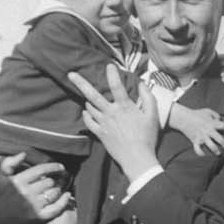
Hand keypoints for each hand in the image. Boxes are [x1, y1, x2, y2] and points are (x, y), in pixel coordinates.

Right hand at [0, 152, 72, 223]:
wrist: (1, 219)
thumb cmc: (3, 194)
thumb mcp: (0, 177)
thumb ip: (9, 163)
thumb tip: (24, 154)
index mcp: (18, 181)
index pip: (41, 170)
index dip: (53, 167)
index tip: (61, 167)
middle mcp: (26, 193)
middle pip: (50, 181)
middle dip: (56, 179)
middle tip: (60, 179)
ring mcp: (33, 205)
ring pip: (55, 192)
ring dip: (59, 189)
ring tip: (58, 187)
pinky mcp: (39, 217)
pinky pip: (58, 207)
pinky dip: (65, 200)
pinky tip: (67, 195)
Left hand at [71, 65, 159, 181]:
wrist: (137, 158)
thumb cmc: (147, 137)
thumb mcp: (153, 116)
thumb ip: (148, 98)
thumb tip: (142, 84)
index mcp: (125, 107)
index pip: (117, 86)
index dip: (112, 74)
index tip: (109, 65)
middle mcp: (111, 113)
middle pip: (93, 95)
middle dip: (81, 83)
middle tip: (70, 74)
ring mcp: (103, 123)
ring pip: (90, 107)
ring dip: (88, 100)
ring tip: (87, 97)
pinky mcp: (100, 133)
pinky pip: (88, 121)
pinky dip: (86, 115)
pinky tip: (87, 112)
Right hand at [172, 104, 223, 155]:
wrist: (183, 118)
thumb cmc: (196, 114)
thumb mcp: (207, 111)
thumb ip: (216, 115)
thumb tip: (220, 120)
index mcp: (212, 123)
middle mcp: (208, 131)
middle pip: (220, 140)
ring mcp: (202, 137)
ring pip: (211, 146)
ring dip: (216, 151)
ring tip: (219, 154)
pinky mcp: (195, 141)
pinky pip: (198, 150)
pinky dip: (201, 154)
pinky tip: (205, 155)